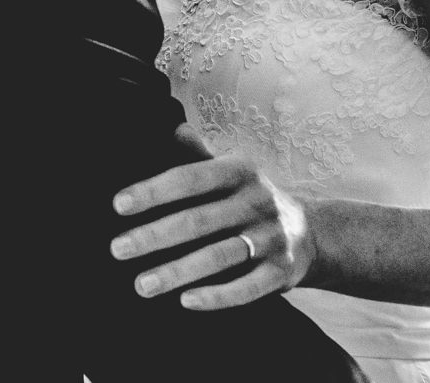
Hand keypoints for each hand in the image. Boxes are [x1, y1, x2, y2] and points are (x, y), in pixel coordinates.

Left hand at [110, 126, 315, 309]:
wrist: (312, 232)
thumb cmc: (255, 199)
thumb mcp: (235, 169)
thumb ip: (202, 154)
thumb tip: (174, 128)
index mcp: (241, 172)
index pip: (191, 178)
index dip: (154, 191)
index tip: (119, 205)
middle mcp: (257, 202)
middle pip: (199, 220)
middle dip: (155, 235)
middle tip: (118, 249)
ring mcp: (271, 238)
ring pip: (219, 256)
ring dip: (178, 271)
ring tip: (142, 284)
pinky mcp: (281, 272)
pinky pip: (247, 287)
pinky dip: (218, 296)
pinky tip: (186, 301)